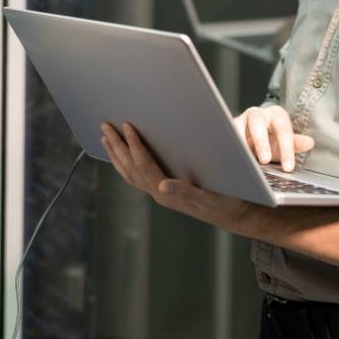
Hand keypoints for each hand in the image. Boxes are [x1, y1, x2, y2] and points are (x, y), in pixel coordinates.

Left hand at [100, 122, 253, 231]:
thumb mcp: (208, 197)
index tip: (127, 125)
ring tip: (106, 137)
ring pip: (130, 173)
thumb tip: (162, 185)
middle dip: (117, 146)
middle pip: (131, 167)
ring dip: (116, 154)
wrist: (233, 213)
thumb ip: (184, 192)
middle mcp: (159, 194)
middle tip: (105, 126)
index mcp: (167, 193)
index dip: (134, 144)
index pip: (144, 164)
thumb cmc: (225, 201)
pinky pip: (136, 177)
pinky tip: (120, 155)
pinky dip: (124, 164)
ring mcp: (159, 194)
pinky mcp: (162, 192)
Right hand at [233, 105, 314, 171]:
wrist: (255, 133)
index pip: (282, 129)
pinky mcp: (228, 128)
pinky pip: (227, 135)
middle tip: (265, 160)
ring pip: (238, 128)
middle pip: (258, 123)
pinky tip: (232, 158)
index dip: (286, 148)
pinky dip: (229, 146)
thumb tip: (310, 143)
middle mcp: (257, 114)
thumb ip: (295, 143)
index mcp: (276, 114)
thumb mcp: (284, 141)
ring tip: (243, 159)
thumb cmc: (272, 137)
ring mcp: (241, 120)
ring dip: (240, 143)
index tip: (288, 167)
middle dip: (261, 142)